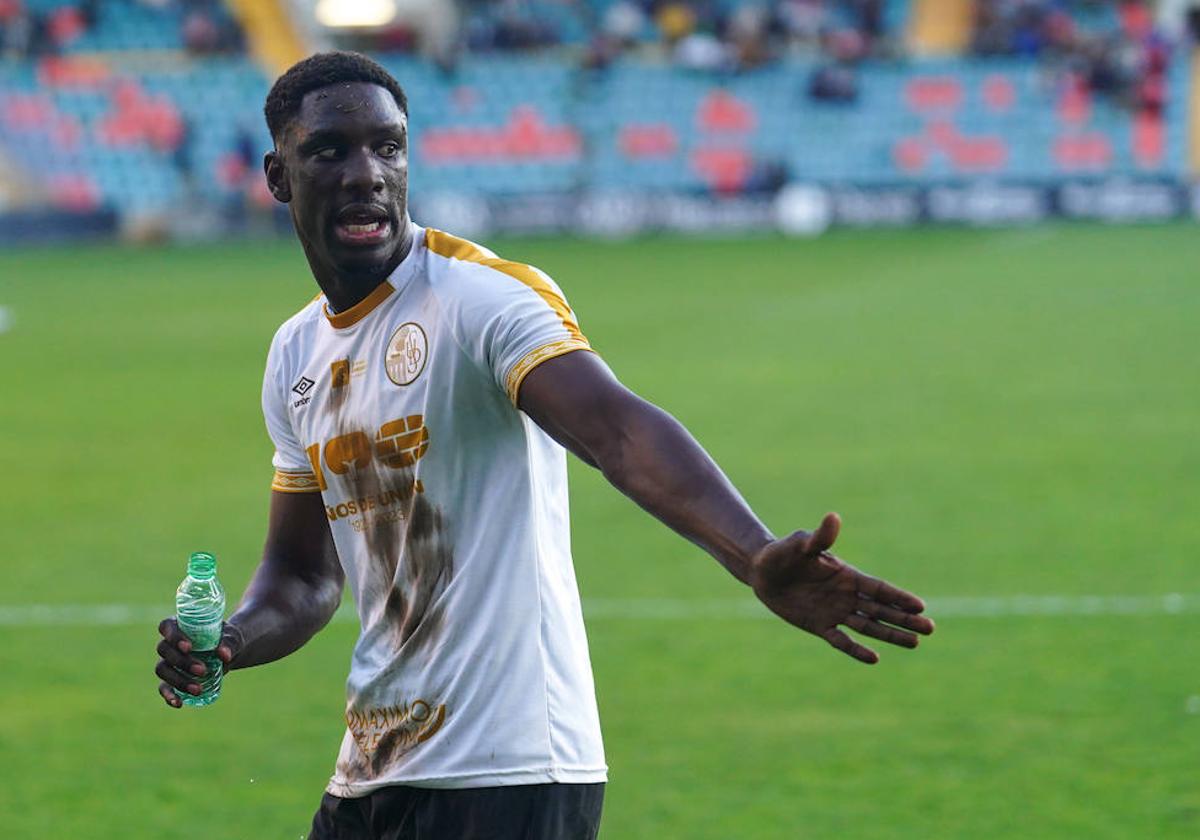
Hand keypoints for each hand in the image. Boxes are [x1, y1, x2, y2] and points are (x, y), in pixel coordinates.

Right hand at [155, 618, 242, 707]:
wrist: (230, 652)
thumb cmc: (227, 639)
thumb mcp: (233, 637)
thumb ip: (229, 643)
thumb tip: (224, 655)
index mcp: (181, 625)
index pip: (167, 626)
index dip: (174, 636)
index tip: (189, 647)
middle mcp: (170, 643)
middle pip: (164, 650)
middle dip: (182, 662)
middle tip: (203, 670)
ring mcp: (169, 661)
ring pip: (162, 670)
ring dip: (178, 680)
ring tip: (198, 690)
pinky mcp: (171, 678)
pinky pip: (164, 687)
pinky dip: (169, 695)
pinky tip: (178, 703)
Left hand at [748, 513, 933, 663]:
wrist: (762, 570)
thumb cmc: (782, 552)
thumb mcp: (801, 544)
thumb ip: (820, 537)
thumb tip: (833, 518)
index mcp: (847, 575)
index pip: (879, 589)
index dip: (899, 597)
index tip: (921, 606)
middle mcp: (846, 595)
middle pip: (881, 610)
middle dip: (905, 619)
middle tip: (930, 629)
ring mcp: (834, 612)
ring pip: (869, 626)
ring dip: (891, 634)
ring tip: (915, 642)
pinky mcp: (819, 626)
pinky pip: (841, 640)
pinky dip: (856, 650)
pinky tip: (874, 658)